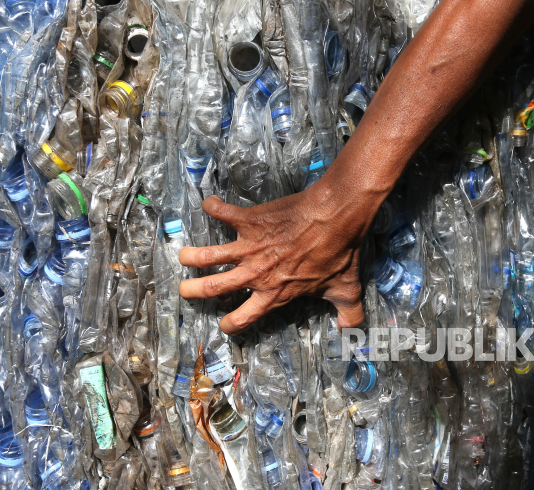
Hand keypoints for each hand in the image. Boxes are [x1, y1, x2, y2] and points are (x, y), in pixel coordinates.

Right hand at [178, 184, 366, 334]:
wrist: (333, 217)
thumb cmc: (338, 254)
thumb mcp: (345, 289)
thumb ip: (347, 313)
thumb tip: (351, 328)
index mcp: (274, 294)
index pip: (243, 318)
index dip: (231, 324)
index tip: (225, 323)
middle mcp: (255, 274)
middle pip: (213, 288)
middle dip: (193, 291)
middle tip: (184, 290)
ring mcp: (249, 246)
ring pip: (208, 255)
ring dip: (191, 256)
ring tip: (183, 256)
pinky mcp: (249, 220)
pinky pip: (223, 212)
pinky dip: (213, 207)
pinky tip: (209, 204)